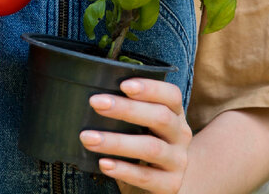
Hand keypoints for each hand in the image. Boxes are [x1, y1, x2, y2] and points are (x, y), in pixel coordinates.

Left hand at [79, 78, 191, 193]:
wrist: (171, 180)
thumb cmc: (148, 142)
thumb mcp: (146, 123)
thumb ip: (130, 109)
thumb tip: (94, 97)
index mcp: (175, 113)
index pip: (171, 95)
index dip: (150, 88)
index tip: (123, 85)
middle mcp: (180, 135)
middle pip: (160, 117)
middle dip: (126, 109)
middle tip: (95, 103)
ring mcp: (178, 161)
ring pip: (151, 148)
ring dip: (116, 142)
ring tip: (88, 138)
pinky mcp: (171, 184)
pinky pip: (146, 177)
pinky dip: (123, 170)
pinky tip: (104, 164)